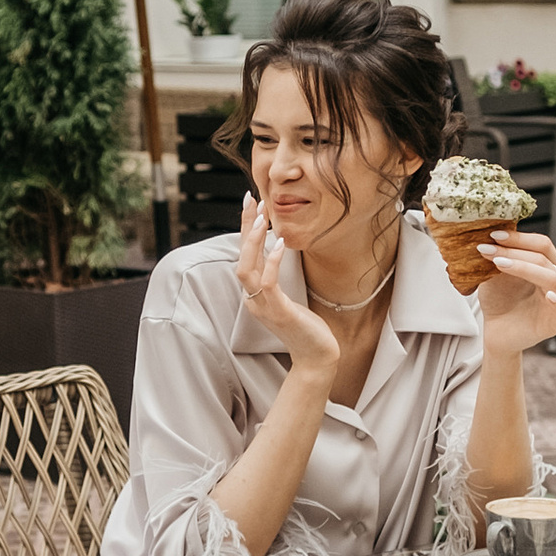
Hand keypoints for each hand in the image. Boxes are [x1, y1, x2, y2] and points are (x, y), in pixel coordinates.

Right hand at [235, 191, 339, 378]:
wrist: (317, 356)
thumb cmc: (306, 326)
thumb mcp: (288, 295)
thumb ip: (277, 277)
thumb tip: (278, 247)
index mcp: (254, 294)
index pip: (244, 255)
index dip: (244, 229)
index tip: (251, 203)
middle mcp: (253, 299)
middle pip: (239, 257)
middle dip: (244, 227)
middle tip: (251, 199)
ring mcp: (264, 307)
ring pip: (246, 269)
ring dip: (252, 242)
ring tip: (262, 218)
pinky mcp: (279, 312)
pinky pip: (268, 283)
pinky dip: (272, 261)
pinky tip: (280, 243)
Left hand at [474, 230, 555, 358]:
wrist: (497, 332)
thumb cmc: (501, 301)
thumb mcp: (496, 274)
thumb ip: (499, 256)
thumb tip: (490, 236)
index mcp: (547, 264)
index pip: (541, 244)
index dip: (519, 238)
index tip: (494, 235)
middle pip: (544, 257)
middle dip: (514, 250)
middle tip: (489, 249)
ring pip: (551, 277)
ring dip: (523, 267)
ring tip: (499, 264)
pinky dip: (555, 300)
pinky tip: (546, 294)